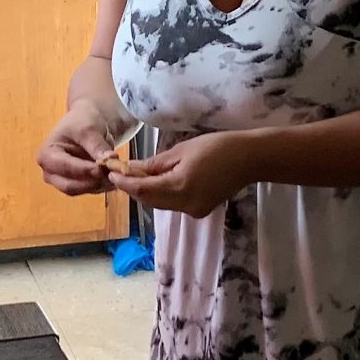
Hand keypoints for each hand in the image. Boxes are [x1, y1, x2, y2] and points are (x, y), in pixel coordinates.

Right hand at [39, 102, 123, 196]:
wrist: (90, 120)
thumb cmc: (83, 120)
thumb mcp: (89, 128)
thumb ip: (96, 145)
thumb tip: (109, 160)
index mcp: (47, 155)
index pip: (65, 168)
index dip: (85, 170)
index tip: (103, 168)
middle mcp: (51, 172)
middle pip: (70, 186)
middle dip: (92, 182)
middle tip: (112, 175)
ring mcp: (63, 180)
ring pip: (82, 190)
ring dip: (100, 185)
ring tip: (117, 174)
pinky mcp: (78, 184)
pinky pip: (90, 190)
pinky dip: (103, 185)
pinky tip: (115, 177)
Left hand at [115, 132, 253, 216]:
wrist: (249, 159)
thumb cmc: (217, 147)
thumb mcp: (182, 150)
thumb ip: (155, 164)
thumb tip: (133, 169)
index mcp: (179, 187)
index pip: (142, 189)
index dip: (124, 183)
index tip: (110, 173)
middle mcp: (184, 205)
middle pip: (149, 201)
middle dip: (133, 188)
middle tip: (120, 173)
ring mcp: (193, 211)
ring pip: (160, 204)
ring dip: (146, 192)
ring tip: (137, 176)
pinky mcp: (199, 211)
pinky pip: (173, 205)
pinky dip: (162, 195)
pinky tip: (159, 182)